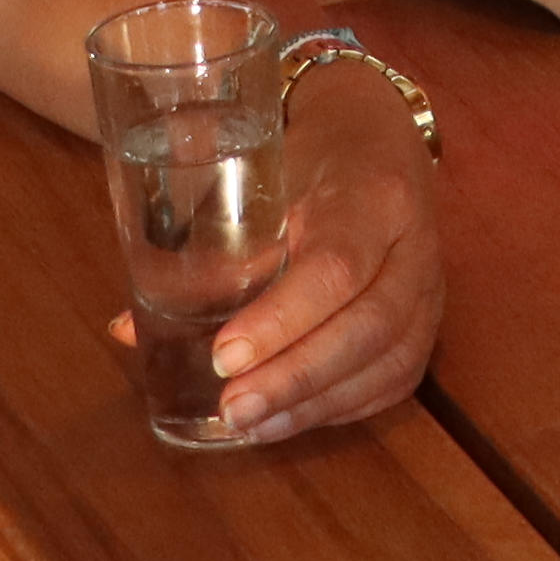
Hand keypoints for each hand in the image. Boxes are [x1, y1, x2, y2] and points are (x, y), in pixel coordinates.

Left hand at [159, 68, 444, 438]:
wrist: (375, 135)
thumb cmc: (305, 157)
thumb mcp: (259, 179)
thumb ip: (208, 252)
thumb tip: (128, 330)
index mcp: (370, 195)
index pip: (335, 267)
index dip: (281, 319)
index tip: (223, 355)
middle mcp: (414, 244)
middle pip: (369, 325)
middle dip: (296, 376)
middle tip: (233, 408)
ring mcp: (430, 287)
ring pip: (388, 361)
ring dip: (315, 402)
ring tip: (252, 425)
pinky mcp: (430, 320)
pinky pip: (395, 379)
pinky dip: (342, 407)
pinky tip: (292, 419)